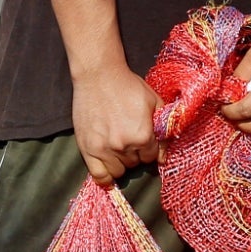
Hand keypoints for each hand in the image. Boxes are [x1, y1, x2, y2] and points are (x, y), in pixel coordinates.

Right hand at [72, 60, 161, 184]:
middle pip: (135, 164)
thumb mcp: (154, 103)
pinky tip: (108, 166)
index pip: (151, 157)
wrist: (99, 75)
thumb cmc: (128, 86)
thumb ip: (163, 131)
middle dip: (134, 153)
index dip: (148, 148)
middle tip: (128, 137)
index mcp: (143, 135)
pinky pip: (98, 176)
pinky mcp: (87, 149)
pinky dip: (105, 176)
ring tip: (117, 145)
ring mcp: (103, 149)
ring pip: (118, 171)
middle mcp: (124, 146)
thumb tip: (163, 159)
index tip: (143, 139)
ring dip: (120, 161)